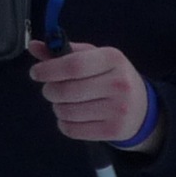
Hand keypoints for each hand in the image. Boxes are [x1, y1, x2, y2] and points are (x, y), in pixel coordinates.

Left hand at [27, 38, 161, 147]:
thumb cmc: (110, 77)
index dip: (49, 69)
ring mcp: (118, 109)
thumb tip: (33, 46)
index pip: (73, 65)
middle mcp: (119, 83)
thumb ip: (63, 52)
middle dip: (49, 91)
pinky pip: (72, 130)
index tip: (35, 73)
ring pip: (67, 111)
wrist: (142, 109)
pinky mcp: (113, 130)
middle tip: (50, 90)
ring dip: (57, 108)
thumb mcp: (93, 58)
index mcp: (113, 58)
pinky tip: (72, 117)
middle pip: (67, 90)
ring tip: (64, 103)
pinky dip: (64, 124)